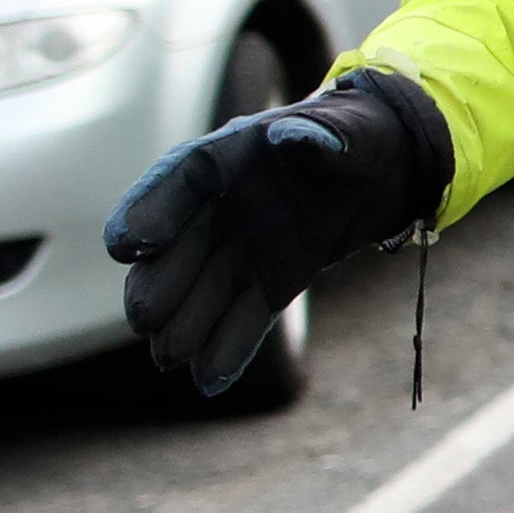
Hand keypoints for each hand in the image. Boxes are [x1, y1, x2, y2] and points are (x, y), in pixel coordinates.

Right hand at [108, 68, 445, 396]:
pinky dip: (228, 348)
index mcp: (227, 156)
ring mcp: (243, 248)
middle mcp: (222, 207)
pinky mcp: (272, 282)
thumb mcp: (350, 130)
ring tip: (169, 358)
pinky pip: (245, 317)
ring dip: (186, 324)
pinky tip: (209, 382)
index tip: (124, 246)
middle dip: (159, 283)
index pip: (176, 181)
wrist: (389, 168)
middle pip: (180, 247)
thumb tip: (293, 136)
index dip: (146, 212)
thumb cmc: (360, 134)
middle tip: (144, 319)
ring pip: (206, 290)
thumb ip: (320, 137)